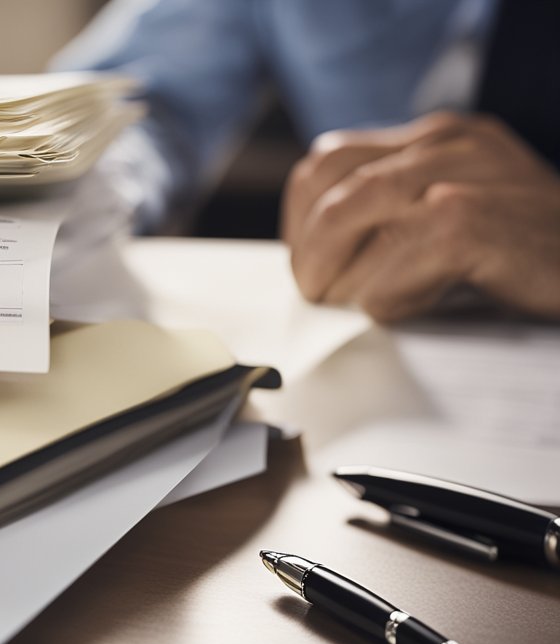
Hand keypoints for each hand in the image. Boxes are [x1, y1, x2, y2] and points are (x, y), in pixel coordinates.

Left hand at [281, 112, 559, 321]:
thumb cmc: (537, 261)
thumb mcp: (461, 222)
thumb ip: (399, 223)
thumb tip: (320, 262)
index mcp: (437, 139)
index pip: (325, 163)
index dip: (302, 222)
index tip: (312, 268)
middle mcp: (446, 143)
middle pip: (325, 182)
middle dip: (308, 249)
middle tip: (321, 296)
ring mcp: (462, 175)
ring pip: (346, 213)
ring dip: (335, 274)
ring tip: (352, 306)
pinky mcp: (471, 222)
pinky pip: (390, 263)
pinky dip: (381, 297)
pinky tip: (407, 309)